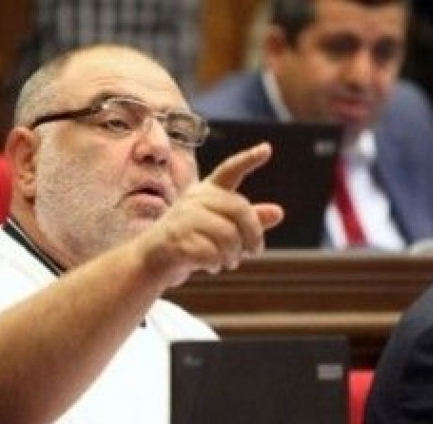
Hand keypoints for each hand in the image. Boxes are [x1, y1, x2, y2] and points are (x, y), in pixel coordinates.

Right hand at [141, 142, 283, 284]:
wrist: (153, 259)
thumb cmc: (192, 240)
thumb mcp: (223, 228)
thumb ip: (249, 221)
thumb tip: (279, 212)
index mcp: (208, 191)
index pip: (230, 170)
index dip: (248, 160)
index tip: (267, 148)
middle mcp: (196, 198)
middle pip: (240, 210)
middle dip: (253, 234)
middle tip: (255, 252)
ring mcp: (183, 217)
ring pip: (228, 235)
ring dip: (233, 255)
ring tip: (228, 262)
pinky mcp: (176, 238)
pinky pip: (211, 253)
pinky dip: (216, 264)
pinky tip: (211, 266)